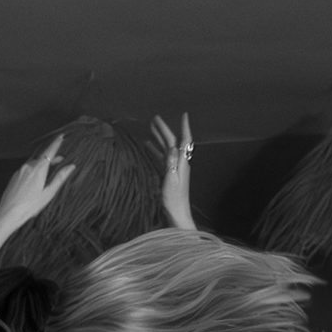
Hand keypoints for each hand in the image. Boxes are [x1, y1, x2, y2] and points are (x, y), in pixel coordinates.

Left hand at [0, 135, 74, 224]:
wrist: (9, 212)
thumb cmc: (31, 205)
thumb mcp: (49, 193)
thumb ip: (60, 178)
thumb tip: (71, 166)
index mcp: (39, 169)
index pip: (50, 152)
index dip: (56, 144)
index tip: (61, 136)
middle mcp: (29, 166)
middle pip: (42, 158)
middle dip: (51, 158)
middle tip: (61, 161)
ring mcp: (20, 170)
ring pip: (34, 164)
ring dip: (42, 165)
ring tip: (48, 173)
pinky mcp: (15, 176)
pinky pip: (27, 169)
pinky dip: (33, 171)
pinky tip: (35, 181)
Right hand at [149, 113, 193, 228]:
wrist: (177, 216)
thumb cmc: (174, 201)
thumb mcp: (171, 182)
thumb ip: (171, 164)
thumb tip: (171, 147)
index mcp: (182, 164)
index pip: (184, 141)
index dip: (184, 127)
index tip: (184, 115)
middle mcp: (179, 165)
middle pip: (172, 143)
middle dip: (165, 130)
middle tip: (155, 119)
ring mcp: (174, 171)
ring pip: (166, 150)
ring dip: (159, 139)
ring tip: (150, 129)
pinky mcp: (168, 177)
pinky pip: (161, 160)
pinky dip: (155, 151)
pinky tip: (147, 148)